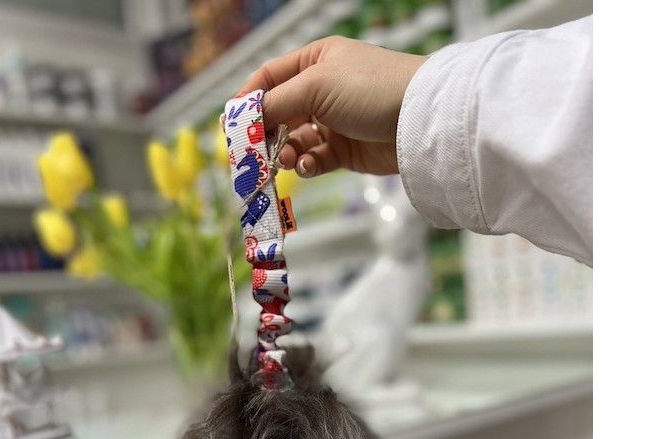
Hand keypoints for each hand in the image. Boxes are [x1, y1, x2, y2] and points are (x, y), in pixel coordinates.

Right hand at [237, 36, 426, 177]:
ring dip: (284, 152)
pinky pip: (314, 159)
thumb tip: (245, 117)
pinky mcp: (345, 151)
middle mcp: (322, 90)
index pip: (269, 78)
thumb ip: (276, 102)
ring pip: (294, 141)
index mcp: (315, 61)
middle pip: (279, 114)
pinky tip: (306, 166)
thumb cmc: (369, 88)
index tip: (231, 125)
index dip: (248, 100)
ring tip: (283, 160)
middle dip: (264, 133)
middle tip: (253, 153)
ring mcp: (333, 122)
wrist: (418, 120)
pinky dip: (306, 165)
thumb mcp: (316, 86)